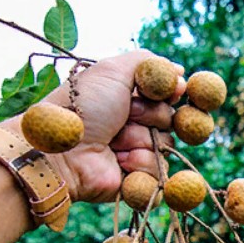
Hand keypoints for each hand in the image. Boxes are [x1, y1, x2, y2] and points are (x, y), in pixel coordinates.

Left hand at [4, 50, 183, 202]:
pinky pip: (158, 171)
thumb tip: (180, 73)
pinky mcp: (135, 179)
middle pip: (169, 119)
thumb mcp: (113, 71)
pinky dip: (140, 163)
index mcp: (126, 97)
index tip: (173, 91)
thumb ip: (148, 63)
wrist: (62, 151)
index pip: (166, 94)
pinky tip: (118, 160)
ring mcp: (134, 152)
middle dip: (150, 116)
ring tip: (114, 141)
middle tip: (126, 115)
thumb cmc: (83, 107)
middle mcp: (132, 124)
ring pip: (165, 145)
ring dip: (140, 140)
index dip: (171, 93)